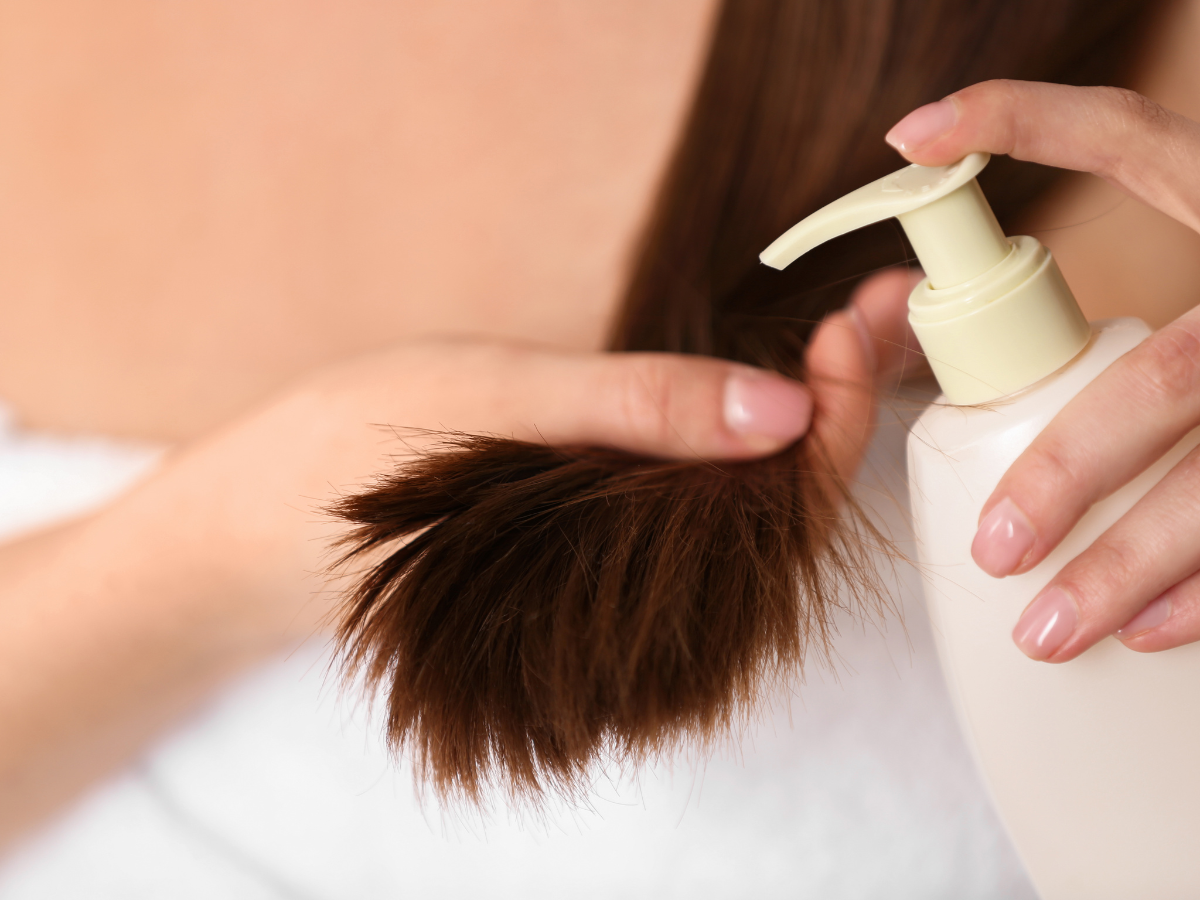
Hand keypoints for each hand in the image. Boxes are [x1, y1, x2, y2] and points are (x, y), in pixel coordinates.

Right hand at [0, 272, 917, 845]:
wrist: (256, 532)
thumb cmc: (354, 461)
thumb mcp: (491, 401)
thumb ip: (634, 410)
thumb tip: (784, 412)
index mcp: (622, 578)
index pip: (779, 505)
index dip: (839, 412)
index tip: (864, 319)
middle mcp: (636, 607)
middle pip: (782, 511)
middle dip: (843, 404)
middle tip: (888, 303)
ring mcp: (618, 592)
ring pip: (748, 513)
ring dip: (807, 421)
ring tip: (850, 328)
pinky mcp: (596, 568)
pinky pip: (698, 515)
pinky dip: (746, 443)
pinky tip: (771, 389)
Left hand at [886, 80, 1199, 660]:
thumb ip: (1160, 272)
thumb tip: (1005, 294)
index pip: (1135, 136)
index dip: (1025, 118)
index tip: (910, 138)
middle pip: (1169, 381)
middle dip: (1068, 470)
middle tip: (992, 548)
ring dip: (1129, 566)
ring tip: (1043, 634)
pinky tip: (1152, 634)